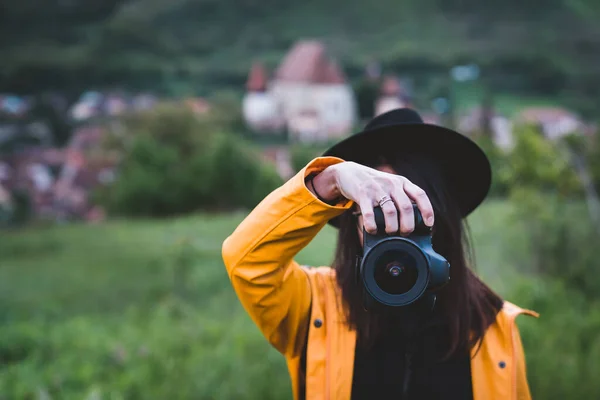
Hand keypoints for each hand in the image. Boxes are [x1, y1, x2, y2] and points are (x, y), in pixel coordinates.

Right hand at [313, 162, 433, 234]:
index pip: (420, 195)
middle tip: (405, 233)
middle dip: (408, 225)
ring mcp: (377, 189)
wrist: (350, 172)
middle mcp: (392, 184)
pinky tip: (372, 230)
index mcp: (402, 182)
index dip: (427, 210)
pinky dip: (372, 226)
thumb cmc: (374, 184)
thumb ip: (401, 198)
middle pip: (406, 207)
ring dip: (392, 227)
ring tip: (390, 232)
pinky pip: (370, 214)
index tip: (429, 224)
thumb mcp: (391, 185)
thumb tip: (412, 223)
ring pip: (391, 212)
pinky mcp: (363, 194)